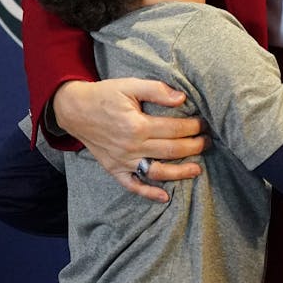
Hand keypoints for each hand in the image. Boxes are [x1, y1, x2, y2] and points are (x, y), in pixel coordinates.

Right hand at [52, 77, 206, 202]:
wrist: (74, 110)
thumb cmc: (105, 95)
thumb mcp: (130, 85)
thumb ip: (156, 90)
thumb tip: (182, 98)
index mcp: (137, 125)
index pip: (174, 129)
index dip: (193, 127)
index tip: (204, 124)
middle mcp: (131, 146)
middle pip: (171, 150)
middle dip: (194, 147)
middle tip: (208, 142)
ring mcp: (122, 161)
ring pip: (156, 172)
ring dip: (179, 173)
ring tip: (198, 169)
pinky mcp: (114, 169)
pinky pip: (132, 185)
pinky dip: (148, 193)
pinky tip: (164, 197)